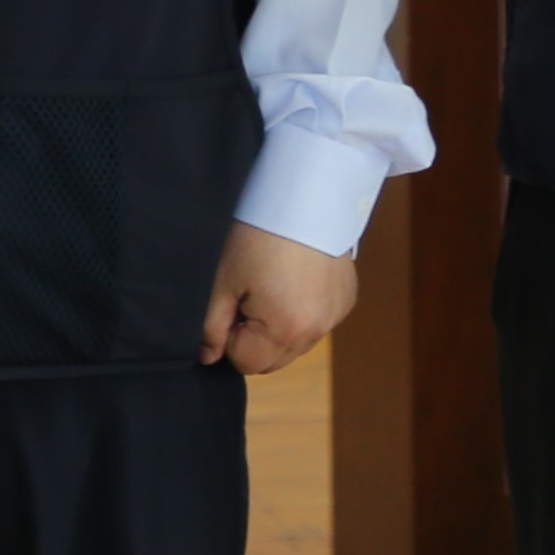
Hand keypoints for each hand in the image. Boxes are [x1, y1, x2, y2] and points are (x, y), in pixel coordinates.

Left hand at [199, 222, 358, 374]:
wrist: (304, 191)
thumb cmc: (257, 234)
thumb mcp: (223, 279)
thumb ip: (211, 326)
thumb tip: (207, 356)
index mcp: (286, 331)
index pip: (246, 363)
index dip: (230, 337)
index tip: (231, 302)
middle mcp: (317, 331)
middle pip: (273, 359)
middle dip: (255, 337)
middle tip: (249, 293)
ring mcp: (336, 315)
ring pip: (296, 342)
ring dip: (279, 326)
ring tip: (272, 281)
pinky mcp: (347, 298)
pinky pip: (317, 321)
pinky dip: (303, 310)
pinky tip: (295, 276)